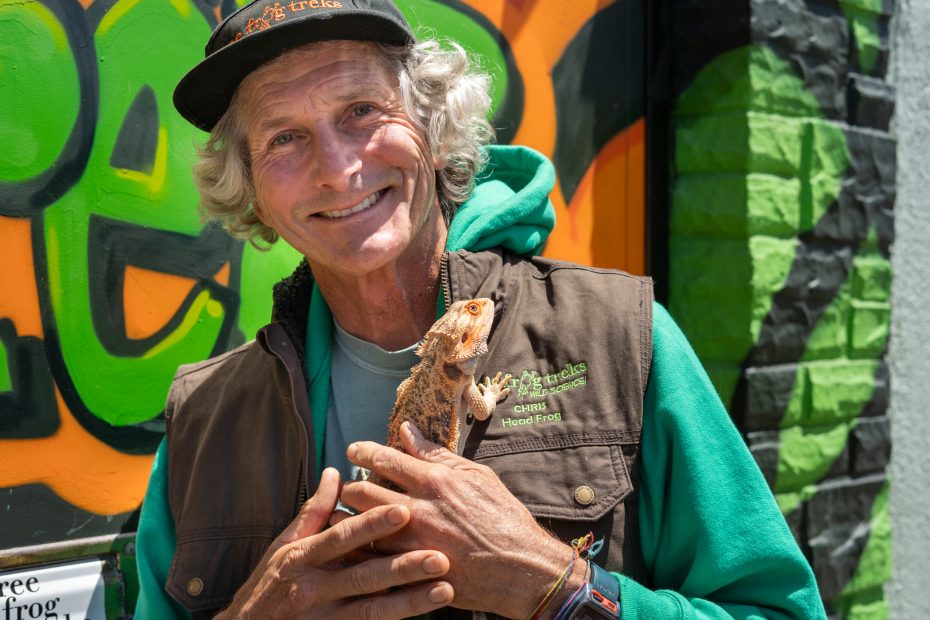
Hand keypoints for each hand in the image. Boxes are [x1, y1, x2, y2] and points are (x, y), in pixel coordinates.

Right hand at [217, 467, 453, 618]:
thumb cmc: (268, 582)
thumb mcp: (284, 545)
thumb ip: (314, 512)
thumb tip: (335, 473)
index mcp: (302, 558)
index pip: (342, 538)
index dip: (372, 525)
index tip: (404, 511)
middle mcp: (312, 589)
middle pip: (363, 577)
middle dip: (403, 567)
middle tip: (439, 557)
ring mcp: (322, 618)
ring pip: (372, 611)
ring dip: (410, 601)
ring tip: (444, 590)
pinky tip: (423, 615)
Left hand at [338, 423, 585, 617]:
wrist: (523, 569)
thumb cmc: (504, 519)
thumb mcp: (477, 477)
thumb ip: (438, 455)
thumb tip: (409, 430)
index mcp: (436, 483)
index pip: (386, 459)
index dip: (363, 452)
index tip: (353, 450)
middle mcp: (419, 512)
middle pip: (361, 493)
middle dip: (350, 487)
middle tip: (350, 487)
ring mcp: (413, 546)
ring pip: (360, 529)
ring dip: (351, 521)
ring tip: (351, 517)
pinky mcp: (413, 574)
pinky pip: (373, 561)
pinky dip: (365, 551)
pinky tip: (365, 547)